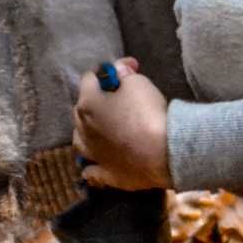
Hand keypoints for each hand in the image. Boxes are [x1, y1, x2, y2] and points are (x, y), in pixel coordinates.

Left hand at [72, 57, 171, 189]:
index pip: (89, 79)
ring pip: (80, 140)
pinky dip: (91, 164)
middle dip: (96, 100)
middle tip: (118, 97)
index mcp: (88, 103)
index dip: (107, 71)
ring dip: (87, 132)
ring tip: (101, 129)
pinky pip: (90, 170)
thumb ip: (123, 73)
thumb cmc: (147, 113)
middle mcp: (83, 128)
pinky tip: (97, 162)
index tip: (127, 69)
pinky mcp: (105, 174)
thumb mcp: (138, 83)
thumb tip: (118, 68)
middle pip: (82, 109)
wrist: (162, 153)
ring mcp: (92, 154)